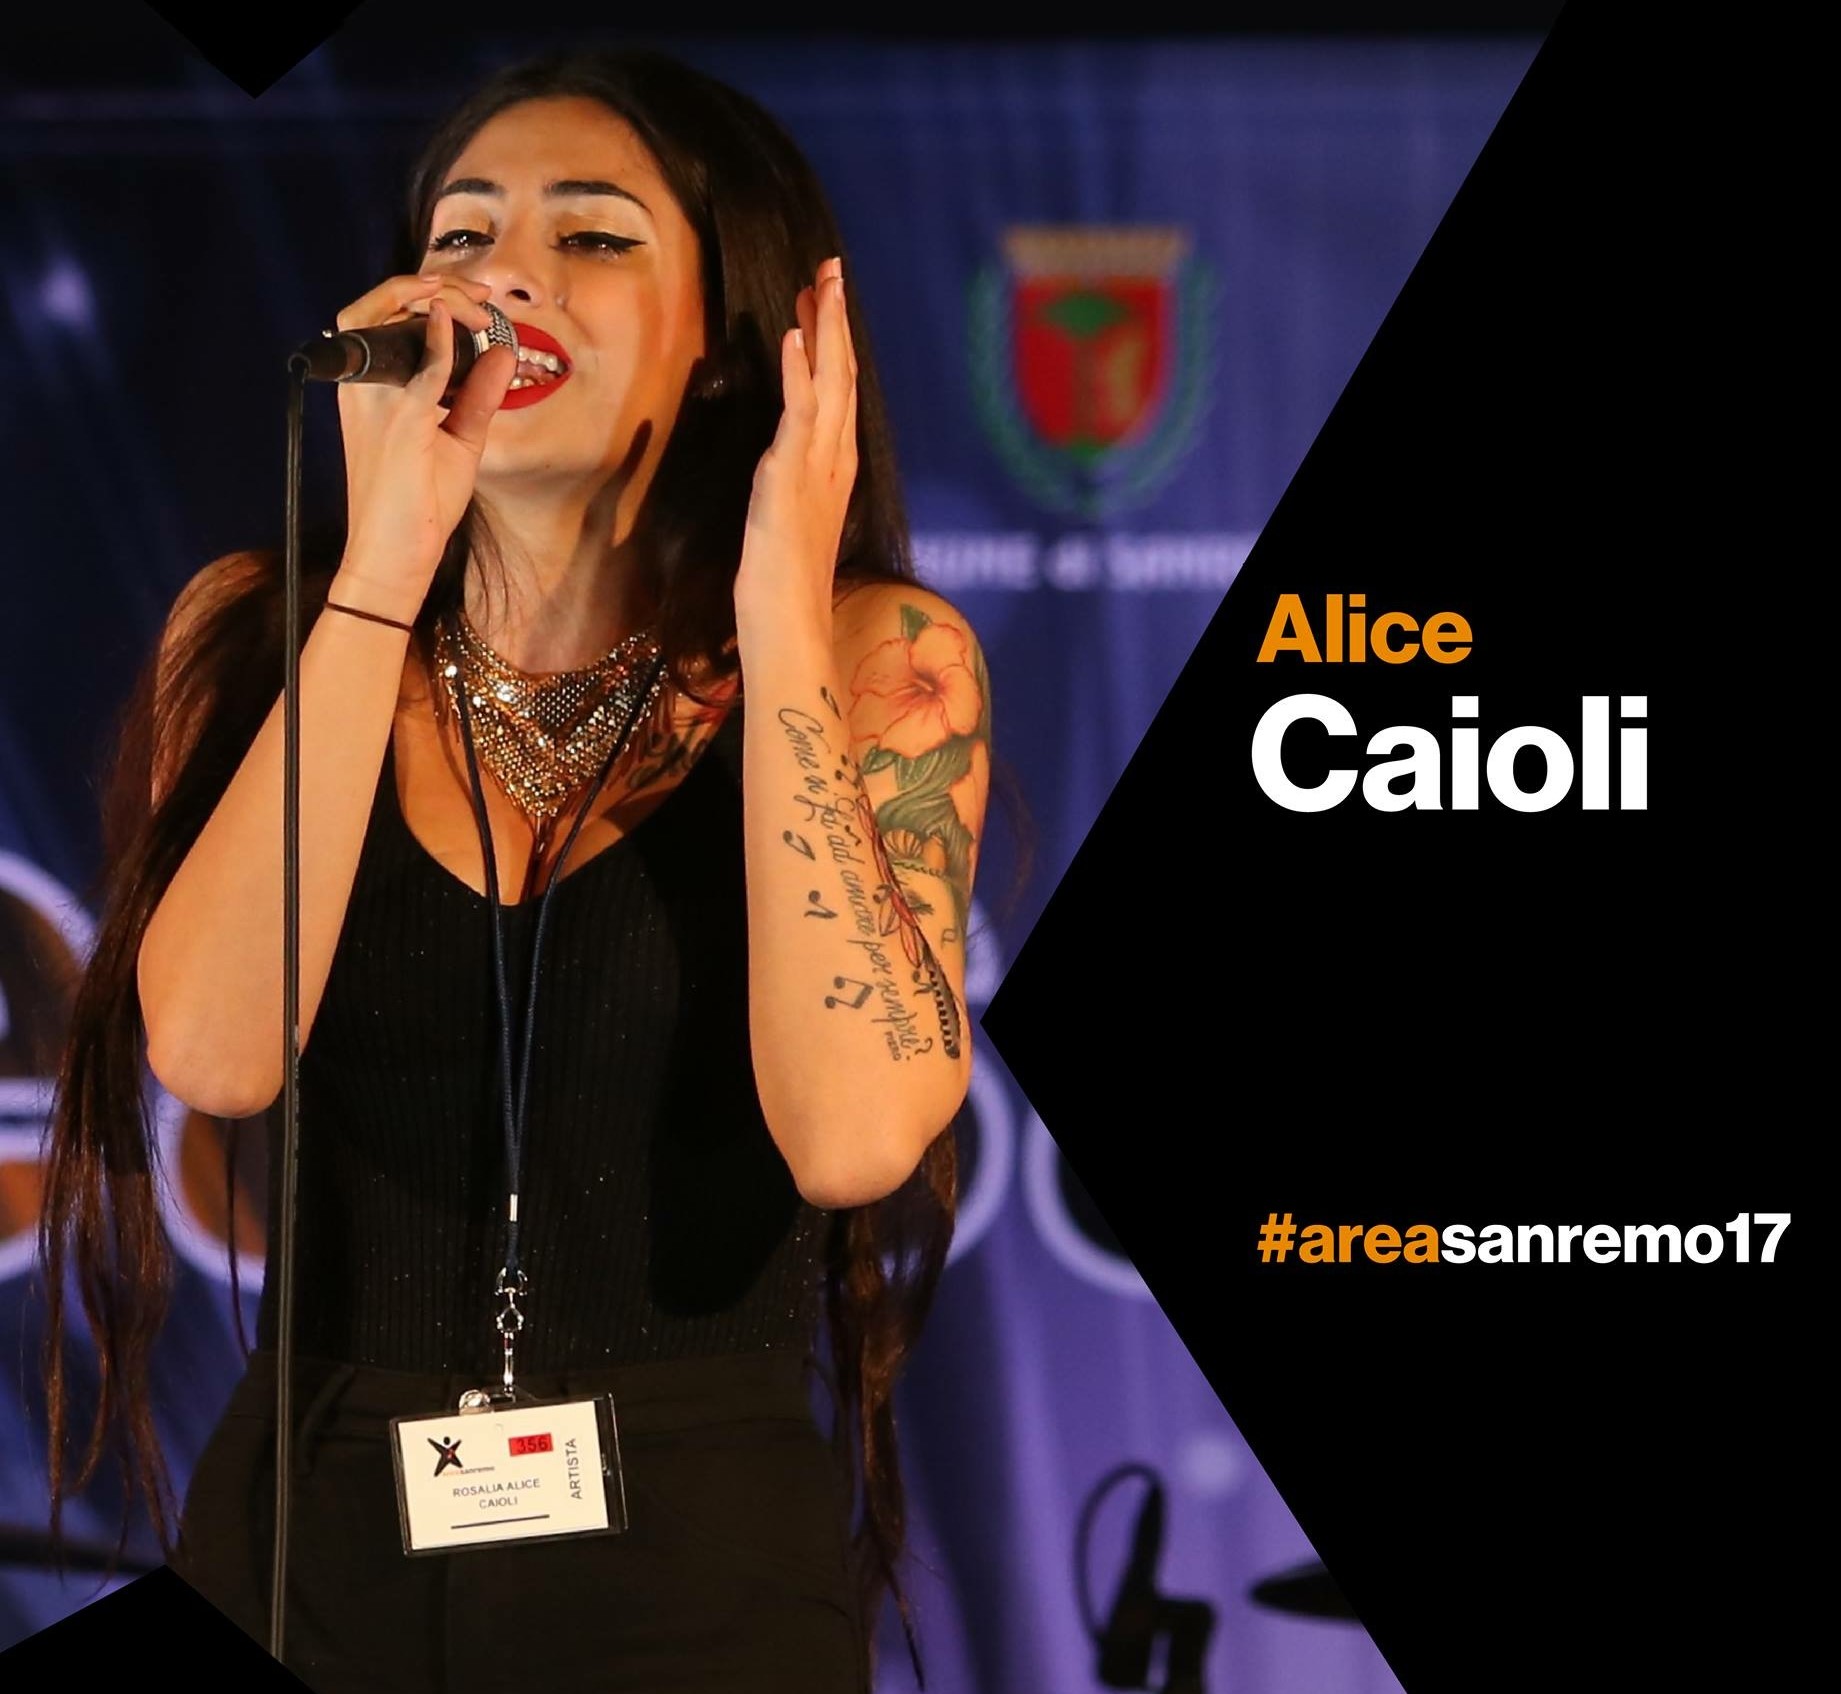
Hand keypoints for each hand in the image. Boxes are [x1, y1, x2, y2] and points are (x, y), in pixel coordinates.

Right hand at [332, 273, 517, 618]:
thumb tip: (504, 353)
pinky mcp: (398, 422)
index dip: (429, 294)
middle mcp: (363, 385)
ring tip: (473, 303)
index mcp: (370, 387)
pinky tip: (457, 321)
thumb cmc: (418, 502)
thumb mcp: (460, 438)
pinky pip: (419, 366)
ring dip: (432, 298)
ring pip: (387, 317)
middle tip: (478, 294)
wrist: (394, 554)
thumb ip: (479, 394)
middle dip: (430, 284)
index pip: (386, 315)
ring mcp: (375, 400)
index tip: (477, 299)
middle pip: (379, 303)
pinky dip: (437, 338)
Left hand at [735, 256, 858, 639]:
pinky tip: (796, 336)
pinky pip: (798, 415)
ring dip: (825, 331)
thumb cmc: (786, 584)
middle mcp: (834, 461)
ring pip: (828, 385)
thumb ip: (795, 484)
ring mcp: (816, 467)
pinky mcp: (790, 478)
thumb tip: (788, 462)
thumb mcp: (791, 520)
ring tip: (821, 283)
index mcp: (835, 468)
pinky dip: (801, 373)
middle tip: (831, 268)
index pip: (839, 391)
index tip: (823, 298)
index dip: (833, 342)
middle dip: (836, 320)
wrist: (788, 621)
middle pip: (842, 376)